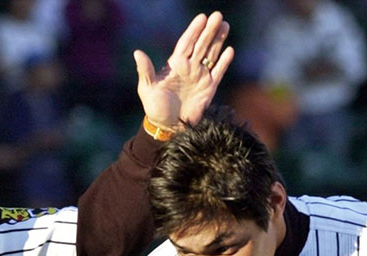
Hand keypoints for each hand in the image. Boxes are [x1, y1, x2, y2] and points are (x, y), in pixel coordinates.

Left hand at [135, 12, 234, 129]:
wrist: (168, 128)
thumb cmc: (155, 108)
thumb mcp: (147, 89)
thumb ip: (145, 70)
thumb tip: (137, 52)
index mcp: (175, 65)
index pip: (186, 43)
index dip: (194, 30)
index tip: (202, 17)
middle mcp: (189, 68)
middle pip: (201, 44)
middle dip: (209, 30)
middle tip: (218, 16)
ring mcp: (200, 77)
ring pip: (211, 54)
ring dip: (219, 40)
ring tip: (225, 25)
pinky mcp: (209, 88)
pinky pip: (218, 72)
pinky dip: (224, 62)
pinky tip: (230, 50)